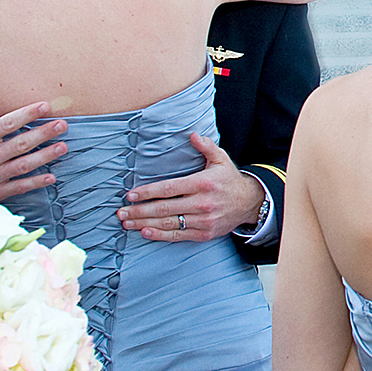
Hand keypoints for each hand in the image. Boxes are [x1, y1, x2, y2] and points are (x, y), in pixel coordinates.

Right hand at [0, 81, 65, 201]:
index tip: (45, 106)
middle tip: (62, 125)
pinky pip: (18, 187)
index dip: (27, 115)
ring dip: (45, 156)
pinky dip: (35, 183)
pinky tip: (51, 177)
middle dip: (43, 134)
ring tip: (62, 147)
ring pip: (23, 165)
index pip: (7, 125)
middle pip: (20, 144)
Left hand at [117, 134, 264, 242]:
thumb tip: (192, 135)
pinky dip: (160, 236)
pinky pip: (178, 236)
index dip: (148, 192)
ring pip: (168, 224)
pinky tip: (146, 232)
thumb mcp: (220, 159)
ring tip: (127, 223)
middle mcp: (202, 203)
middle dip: (139, 211)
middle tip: (121, 212)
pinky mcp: (204, 233)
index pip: (169, 189)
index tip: (131, 195)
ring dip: (144, 224)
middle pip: (164, 209)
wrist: (249, 203)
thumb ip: (206, 146)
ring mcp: (203, 220)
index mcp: (202, 184)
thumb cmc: (229, 180)